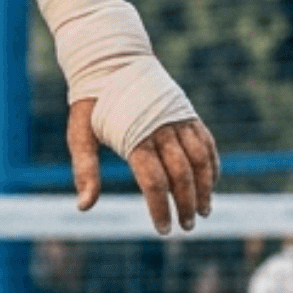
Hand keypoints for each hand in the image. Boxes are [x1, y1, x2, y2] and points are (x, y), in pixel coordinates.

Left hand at [67, 99, 218, 234]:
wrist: (111, 63)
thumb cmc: (91, 105)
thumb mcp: (80, 135)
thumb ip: (85, 170)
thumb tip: (84, 207)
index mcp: (134, 137)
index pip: (154, 182)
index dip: (160, 208)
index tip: (164, 229)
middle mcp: (161, 130)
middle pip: (181, 175)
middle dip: (186, 204)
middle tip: (186, 226)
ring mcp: (179, 121)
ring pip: (201, 160)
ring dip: (205, 189)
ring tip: (204, 212)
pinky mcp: (188, 114)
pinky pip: (207, 144)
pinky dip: (212, 166)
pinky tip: (210, 184)